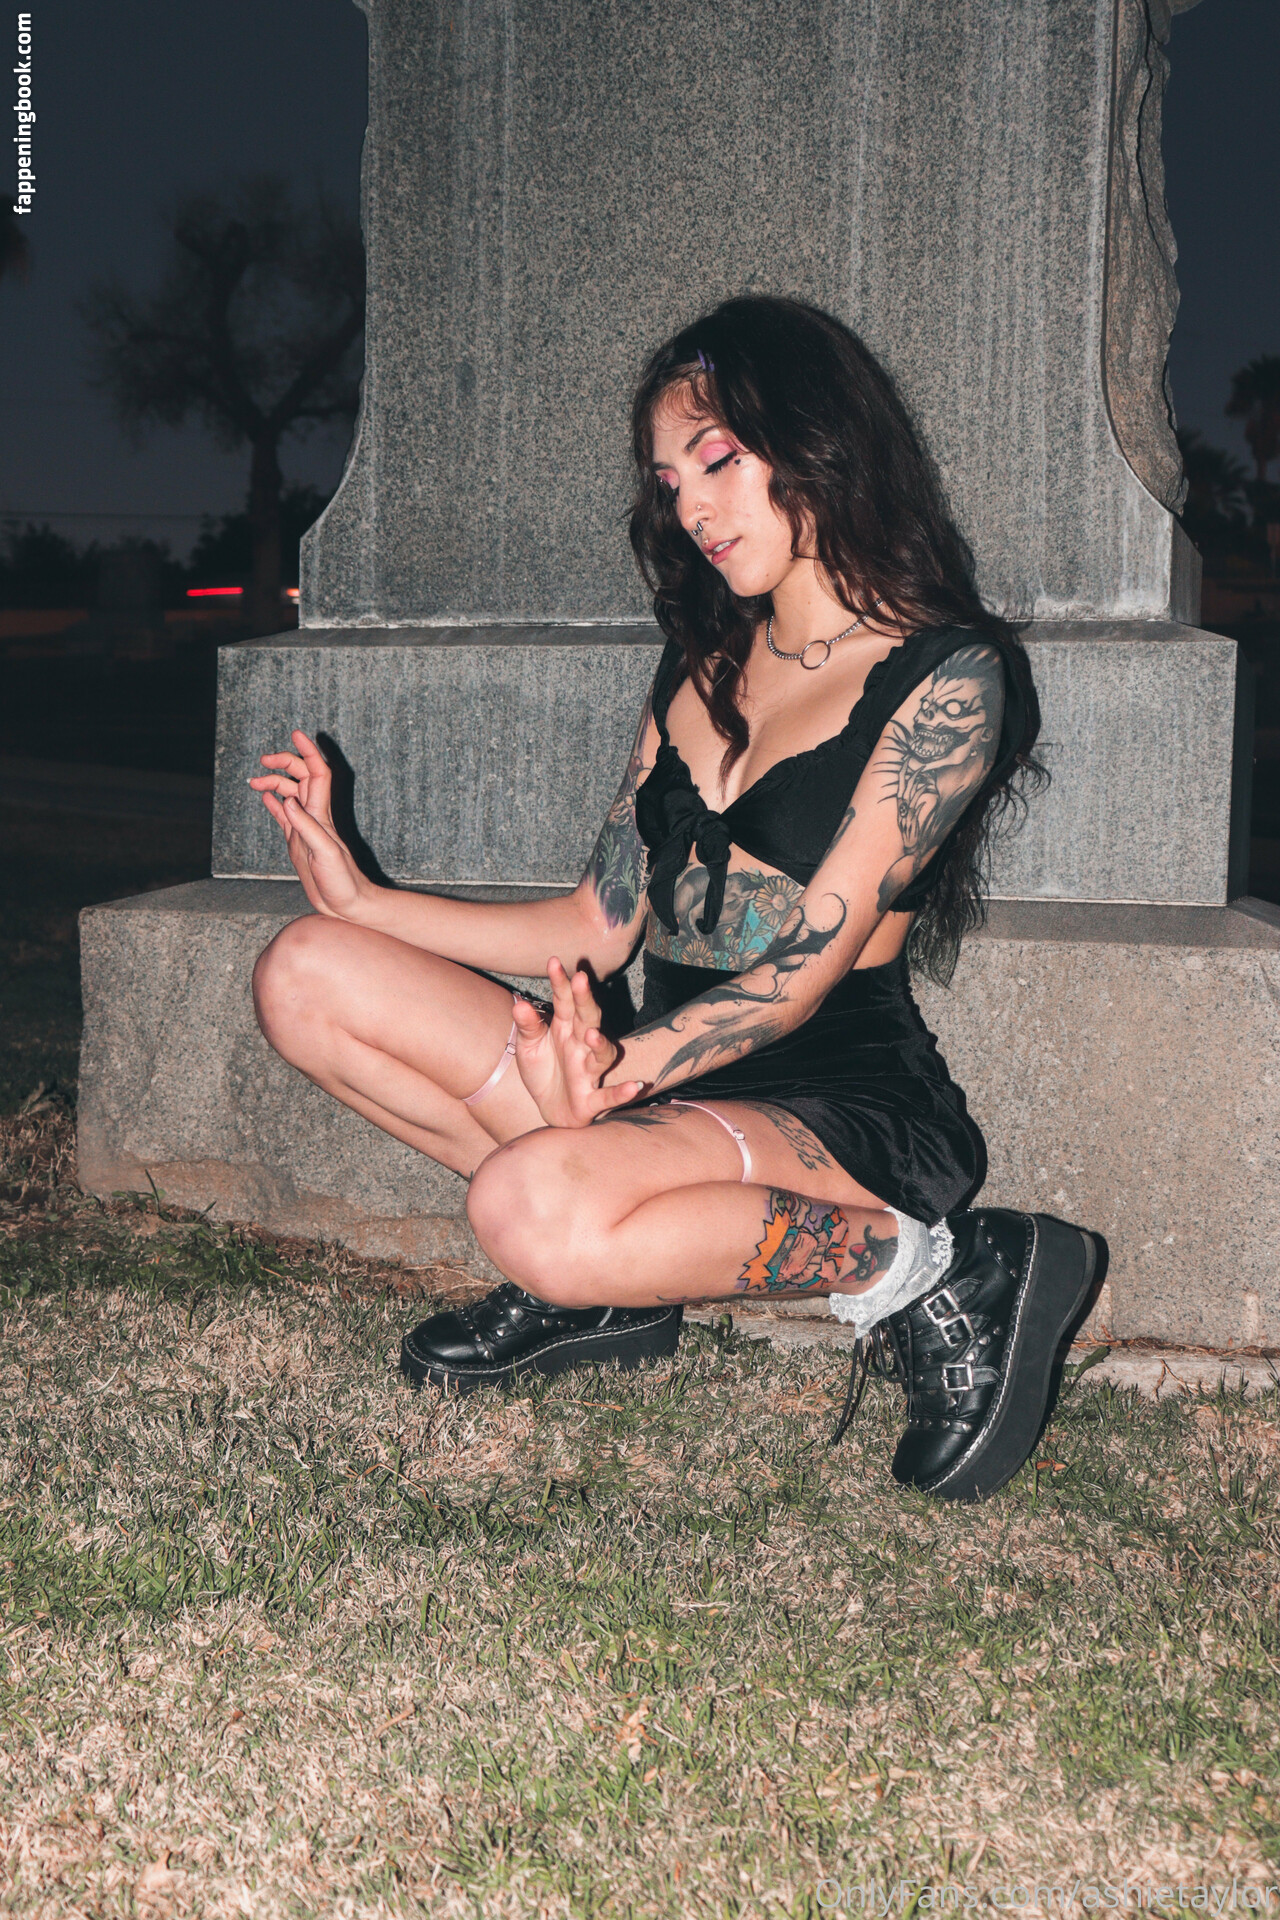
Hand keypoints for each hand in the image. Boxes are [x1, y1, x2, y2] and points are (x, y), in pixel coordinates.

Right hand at [248, 729, 374, 921]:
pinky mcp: (299, 843)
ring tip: (253, 782)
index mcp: (321, 816)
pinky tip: (265, 798)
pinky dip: (275, 804)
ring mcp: (306, 829)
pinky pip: (285, 817)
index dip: (307, 752)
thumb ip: (306, 827)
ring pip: (290, 794)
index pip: (316, 773)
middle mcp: (315, 817)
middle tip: (263, 760)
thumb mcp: (324, 854)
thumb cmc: (343, 882)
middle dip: (284, 763)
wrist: (347, 904)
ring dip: (274, 783)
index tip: (296, 734)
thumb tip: (287, 800)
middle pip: (300, 778)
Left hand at [512, 957, 643, 1128]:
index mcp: (564, 1029)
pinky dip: (621, 1093)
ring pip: (602, 1055)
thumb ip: (527, 1026)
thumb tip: (519, 1004)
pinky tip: (634, 1086)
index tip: (553, 962)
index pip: (564, 1002)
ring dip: (600, 1045)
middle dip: (585, 1001)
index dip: (560, 983)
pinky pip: (608, 1096)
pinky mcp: (591, 1100)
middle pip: (588, 1020)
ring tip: (592, 1034)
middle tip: (580, 980)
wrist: (549, 1109)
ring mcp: (588, 1072)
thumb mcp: (528, 1047)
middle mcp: (580, 1046)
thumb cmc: (543, 1071)